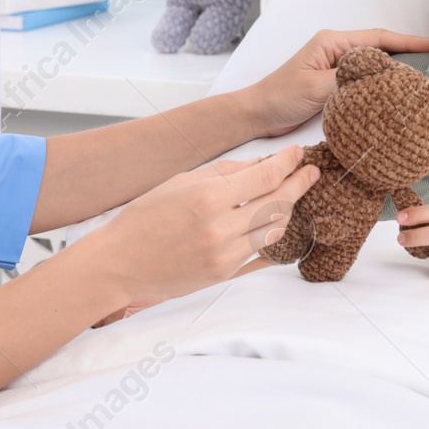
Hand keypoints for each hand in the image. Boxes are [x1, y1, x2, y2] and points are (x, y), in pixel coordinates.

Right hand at [86, 147, 318, 324]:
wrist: (119, 263)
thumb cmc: (143, 218)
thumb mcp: (179, 182)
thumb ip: (222, 172)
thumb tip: (258, 164)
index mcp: (208, 198)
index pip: (265, 177)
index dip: (287, 162)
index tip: (297, 153)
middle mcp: (221, 228)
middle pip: (278, 202)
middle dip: (298, 184)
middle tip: (310, 172)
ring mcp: (225, 255)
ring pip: (275, 230)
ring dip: (287, 211)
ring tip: (290, 197)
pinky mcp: (224, 275)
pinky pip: (262, 256)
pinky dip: (275, 240)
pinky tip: (281, 227)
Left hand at [242, 29, 428, 138]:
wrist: (257, 114)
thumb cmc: (280, 96)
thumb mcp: (315, 87)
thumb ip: (348, 81)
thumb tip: (381, 78)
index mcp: (334, 43)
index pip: (380, 38)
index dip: (411, 41)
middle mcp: (338, 52)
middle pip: (382, 49)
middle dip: (411, 54)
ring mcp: (337, 68)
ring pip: (376, 66)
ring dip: (398, 71)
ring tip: (427, 79)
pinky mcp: (335, 85)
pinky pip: (366, 82)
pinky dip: (383, 86)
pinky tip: (398, 95)